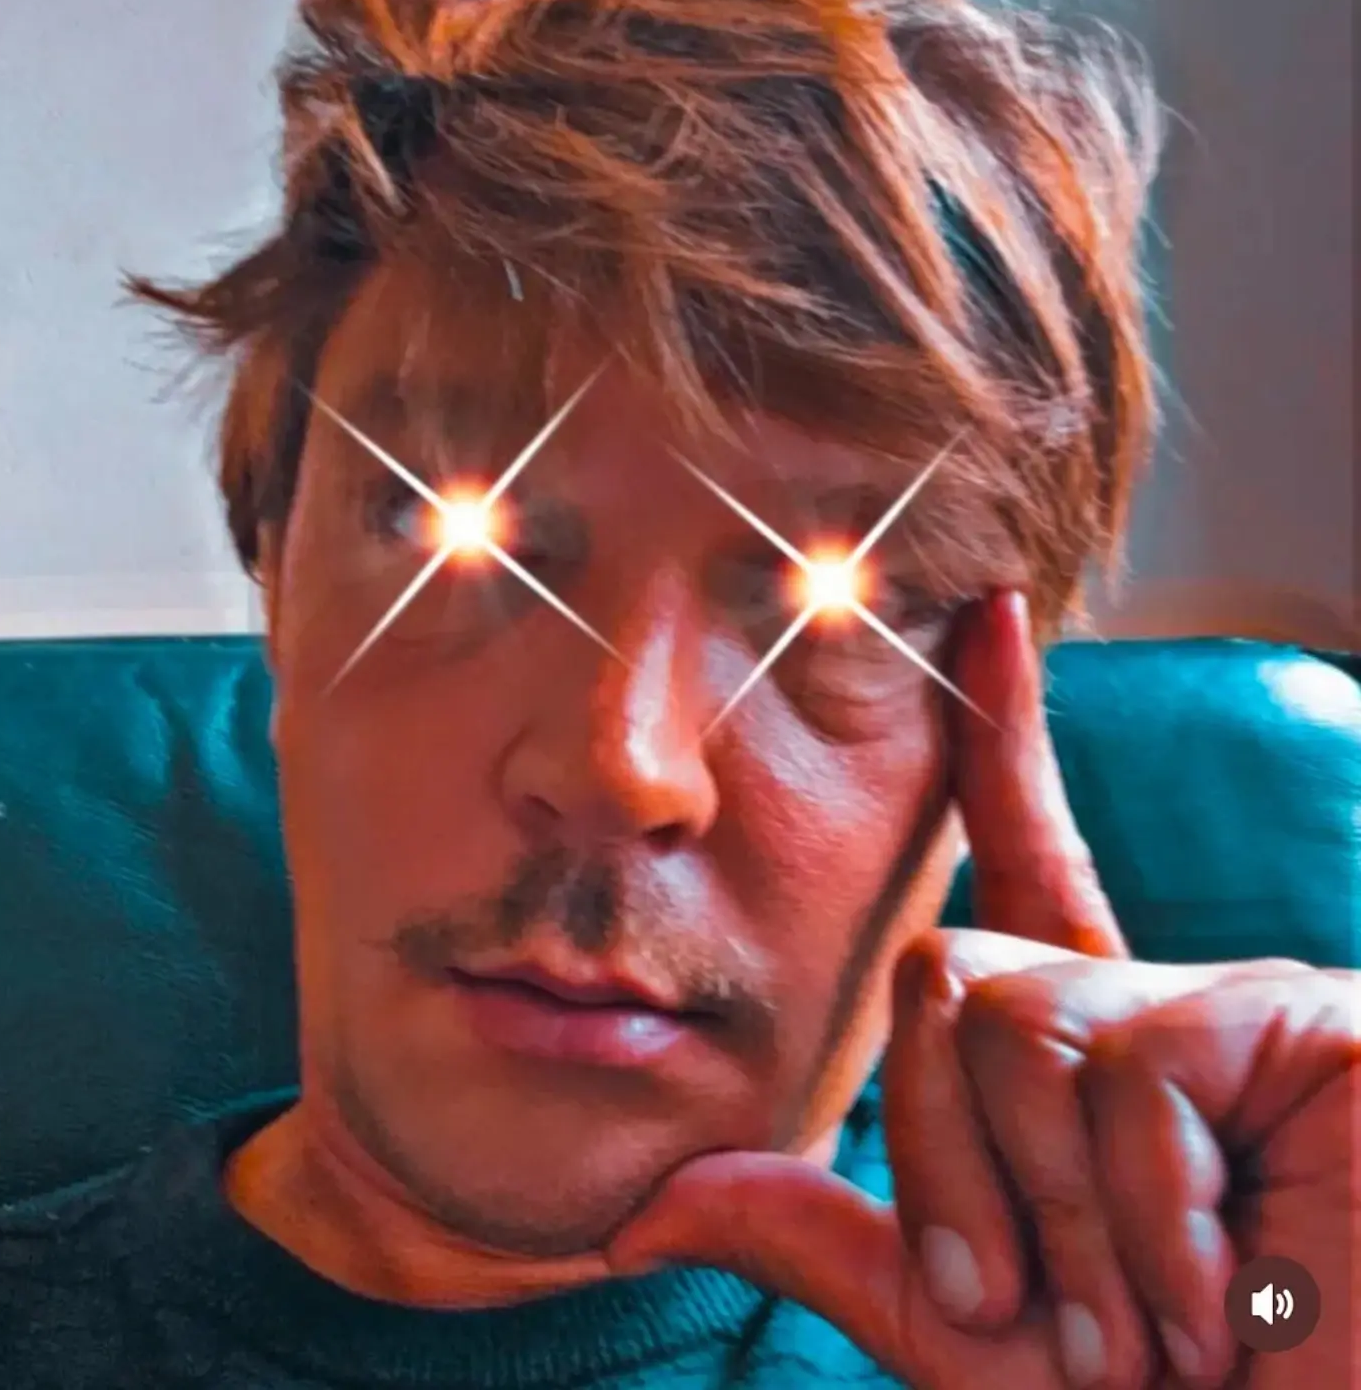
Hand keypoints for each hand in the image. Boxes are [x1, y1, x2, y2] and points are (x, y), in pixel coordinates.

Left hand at [607, 593, 1358, 1388]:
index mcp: (1088, 1065)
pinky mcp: (1304, 1018)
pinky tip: (1236, 1286)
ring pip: (1007, 1009)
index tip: (987, 616)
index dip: (1000, 741)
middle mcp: (1158, 1007)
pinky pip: (1119, 1059)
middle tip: (1073, 1311)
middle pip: (944, 971)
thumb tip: (640, 1206)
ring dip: (1052, 1212)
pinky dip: (1140, 1215)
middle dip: (962, 1166)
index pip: (1023, 869)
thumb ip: (819, 1240)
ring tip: (1166, 1318)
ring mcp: (1235, 1004)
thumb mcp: (964, 1330)